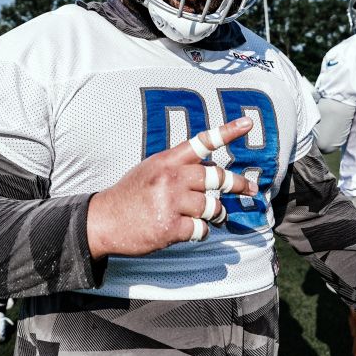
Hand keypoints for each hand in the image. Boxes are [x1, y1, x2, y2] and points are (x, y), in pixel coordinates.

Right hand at [86, 118, 258, 257]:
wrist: (104, 221)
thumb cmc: (129, 195)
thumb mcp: (149, 169)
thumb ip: (176, 166)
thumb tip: (206, 171)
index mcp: (166, 161)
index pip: (201, 142)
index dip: (227, 132)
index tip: (247, 124)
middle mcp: (171, 178)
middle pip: (217, 177)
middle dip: (238, 184)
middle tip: (251, 188)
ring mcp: (171, 203)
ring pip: (213, 206)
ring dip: (217, 214)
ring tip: (214, 216)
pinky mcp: (171, 227)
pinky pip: (201, 229)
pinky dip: (201, 232)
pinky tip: (191, 230)